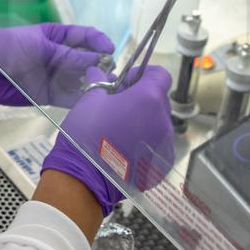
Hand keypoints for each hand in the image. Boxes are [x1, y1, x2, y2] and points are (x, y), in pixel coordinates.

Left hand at [0, 23, 114, 108]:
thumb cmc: (7, 47)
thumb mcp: (38, 46)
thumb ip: (66, 55)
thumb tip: (95, 61)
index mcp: (57, 36)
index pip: (85, 36)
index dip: (99, 41)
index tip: (109, 49)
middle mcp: (61, 56)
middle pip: (88, 60)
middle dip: (100, 65)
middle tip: (109, 73)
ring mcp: (57, 76)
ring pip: (83, 80)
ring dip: (95, 84)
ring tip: (106, 88)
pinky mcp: (51, 95)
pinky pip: (71, 97)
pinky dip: (82, 100)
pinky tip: (93, 101)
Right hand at [41, 65, 174, 215]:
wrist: (84, 177)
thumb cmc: (86, 132)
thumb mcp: (89, 100)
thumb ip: (99, 82)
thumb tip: (98, 71)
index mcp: (148, 99)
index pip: (161, 75)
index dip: (144, 73)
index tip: (127, 81)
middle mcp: (164, 121)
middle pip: (159, 100)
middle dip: (141, 98)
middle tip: (117, 105)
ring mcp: (165, 146)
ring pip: (159, 124)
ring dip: (144, 121)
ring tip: (120, 130)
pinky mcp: (161, 165)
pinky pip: (158, 146)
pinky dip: (145, 143)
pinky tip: (125, 149)